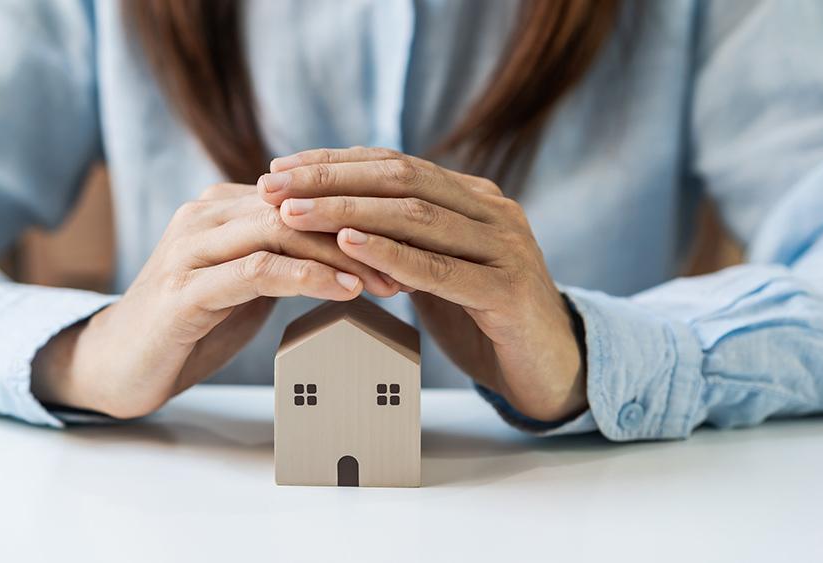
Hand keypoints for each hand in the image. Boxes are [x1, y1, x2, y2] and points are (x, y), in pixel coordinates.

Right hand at [32, 183, 396, 418]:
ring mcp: (191, 249)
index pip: (302, 196)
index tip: (406, 243)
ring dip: (342, 255)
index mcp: (223, 207)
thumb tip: (348, 251)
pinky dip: (306, 277)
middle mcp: (205, 215)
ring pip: (281, 231)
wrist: (118, 362)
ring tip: (386, 282)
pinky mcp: (184, 290)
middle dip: (359, 235)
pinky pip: (257, 271)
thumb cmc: (190, 324)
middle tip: (410, 264)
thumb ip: (282, 255)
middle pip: (298, 207)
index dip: (357, 216)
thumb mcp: (244, 281)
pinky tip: (344, 292)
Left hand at [258, 148, 586, 421]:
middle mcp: (492, 210)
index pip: (395, 163)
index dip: (334, 162)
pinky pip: (441, 268)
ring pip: (416, 215)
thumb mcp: (440, 268)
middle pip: (402, 177)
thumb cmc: (485, 318)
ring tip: (293, 213)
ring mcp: (505, 246)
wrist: (550, 368)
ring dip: (348, 211)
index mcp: (473, 198)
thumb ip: (405, 240)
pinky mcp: (508, 289)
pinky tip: (348, 243)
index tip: (279, 168)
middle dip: (330, 178)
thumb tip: (336, 222)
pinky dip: (391, 253)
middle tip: (273, 184)